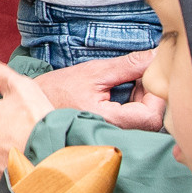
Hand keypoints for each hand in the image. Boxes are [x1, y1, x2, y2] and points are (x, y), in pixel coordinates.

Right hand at [26, 52, 162, 130]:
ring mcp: (113, 136)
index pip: (152, 116)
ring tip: (123, 84)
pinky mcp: (112, 133)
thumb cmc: (59, 90)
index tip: (145, 77)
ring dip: (142, 99)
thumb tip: (156, 56)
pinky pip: (135, 123)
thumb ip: (128, 65)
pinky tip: (120, 94)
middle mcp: (113, 134)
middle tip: (135, 77)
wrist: (35, 106)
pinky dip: (134, 106)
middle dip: (150, 95)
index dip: (156, 95)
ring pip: (146, 121)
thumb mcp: (94, 72)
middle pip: (153, 120)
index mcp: (108, 121)